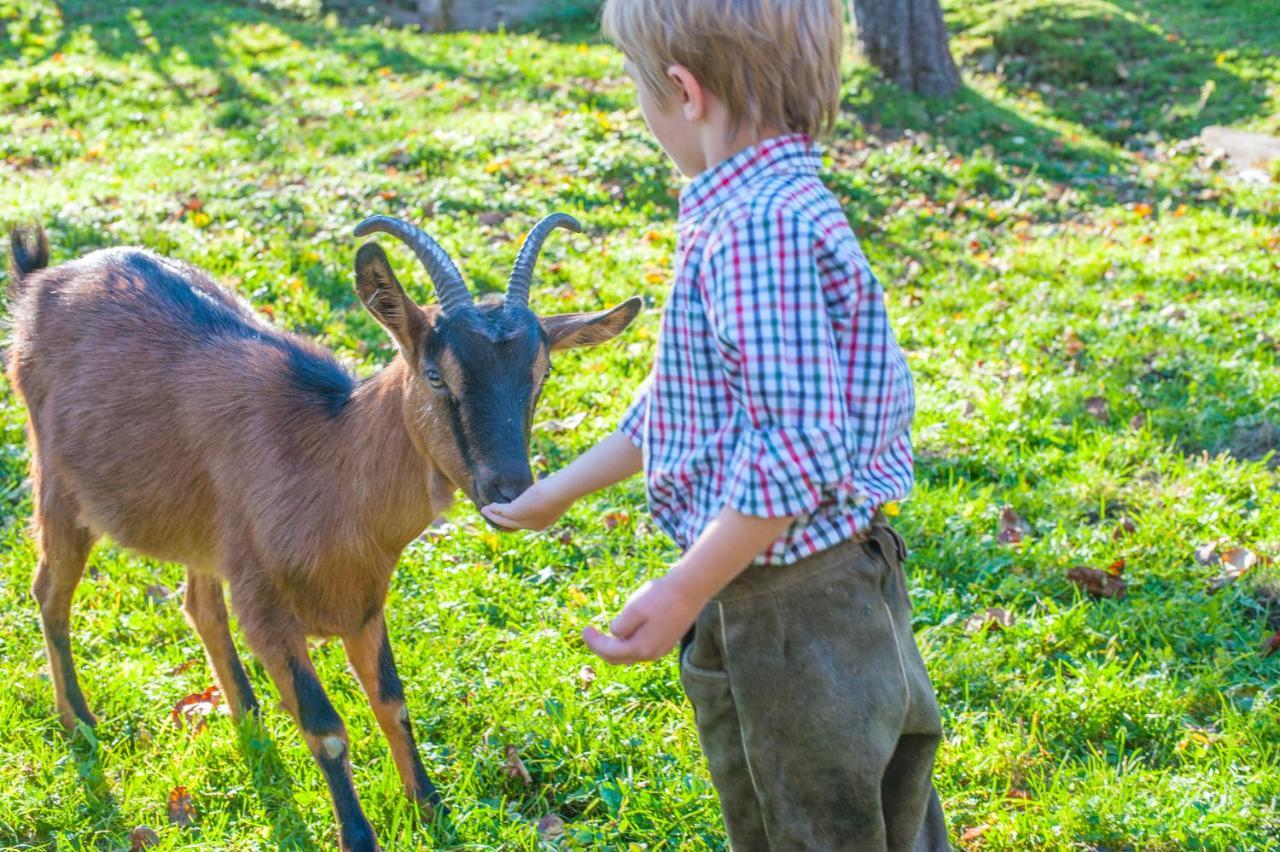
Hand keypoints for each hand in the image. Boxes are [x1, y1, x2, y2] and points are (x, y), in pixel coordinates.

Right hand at [482, 477, 571, 530]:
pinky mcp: (517, 512)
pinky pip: (502, 512)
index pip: (527, 523)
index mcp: (545, 523)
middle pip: (513, 525)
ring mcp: (525, 521)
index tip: (509, 514)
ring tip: (485, 510)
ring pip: (505, 520)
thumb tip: (553, 488)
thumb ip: (552, 496)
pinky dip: (494, 509)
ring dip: (494, 515)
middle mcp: (534, 526)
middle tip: (493, 515)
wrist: (562, 491)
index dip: (516, 520)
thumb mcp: (557, 495)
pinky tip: (489, 505)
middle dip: (502, 520)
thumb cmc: (564, 489)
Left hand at [583, 574, 704, 664]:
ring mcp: (661, 649)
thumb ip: (621, 625)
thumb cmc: (661, 596)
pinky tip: (626, 630)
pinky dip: (629, 642)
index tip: (585, 629)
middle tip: (589, 633)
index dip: (593, 642)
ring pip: (630, 654)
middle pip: (618, 658)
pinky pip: (642, 648)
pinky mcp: (667, 641)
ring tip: (605, 633)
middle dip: (601, 647)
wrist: (691, 588)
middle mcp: (651, 654)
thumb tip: (615, 634)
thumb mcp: (634, 608)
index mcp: (641, 647)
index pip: (608, 652)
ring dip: (615, 646)